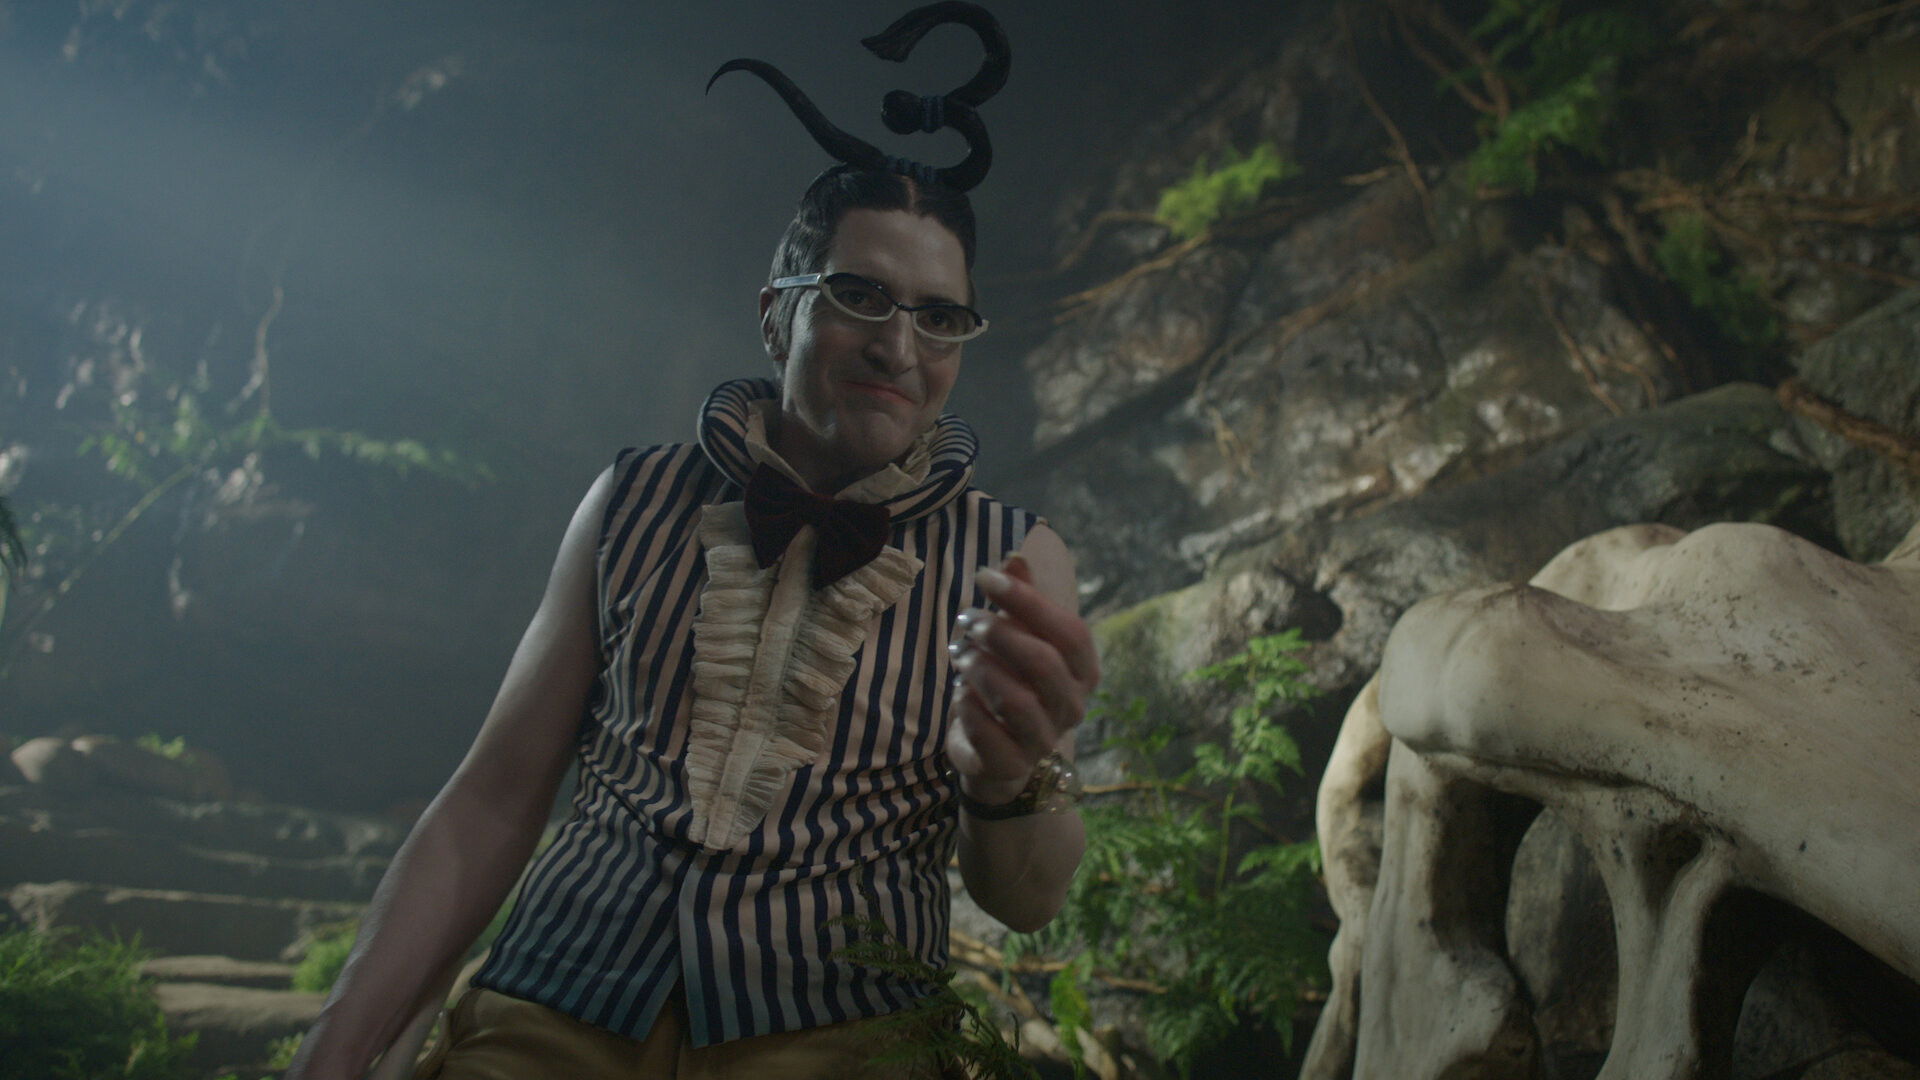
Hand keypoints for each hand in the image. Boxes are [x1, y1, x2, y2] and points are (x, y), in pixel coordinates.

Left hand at [946, 553, 1100, 805]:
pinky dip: (966, 706)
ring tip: (960, 653)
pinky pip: (987, 732)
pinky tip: (959, 692)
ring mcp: (1044, 739)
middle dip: (999, 634)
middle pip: (1043, 663)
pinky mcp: (1012, 764)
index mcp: (1084, 670)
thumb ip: (1020, 600)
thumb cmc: (1011, 682)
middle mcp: (1072, 705)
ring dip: (979, 669)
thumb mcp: (1017, 637)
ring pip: (1015, 700)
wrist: (995, 753)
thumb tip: (1016, 556)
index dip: (1028, 601)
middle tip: (967, 618)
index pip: (1069, 632)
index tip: (985, 576)